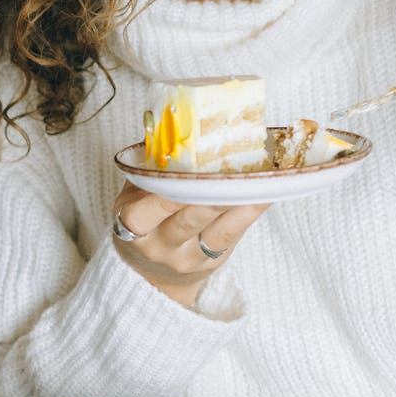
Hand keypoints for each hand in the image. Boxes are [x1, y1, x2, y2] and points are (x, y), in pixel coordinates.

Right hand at [111, 181, 269, 307]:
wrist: (150, 272)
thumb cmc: (145, 217)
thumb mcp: (134, 195)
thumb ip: (151, 169)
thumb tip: (176, 124)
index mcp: (131, 225)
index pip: (143, 214)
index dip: (165, 196)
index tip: (186, 174)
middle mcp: (158, 245)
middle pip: (186, 221)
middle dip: (210, 196)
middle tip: (231, 171)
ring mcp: (186, 257)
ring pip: (216, 231)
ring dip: (238, 203)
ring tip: (256, 181)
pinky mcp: (211, 261)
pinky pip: (232, 236)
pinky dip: (249, 213)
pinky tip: (264, 193)